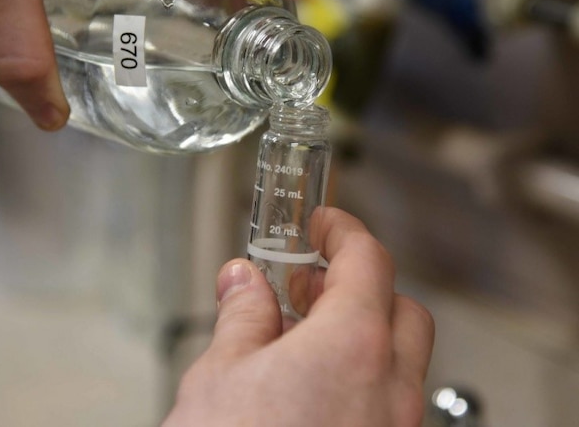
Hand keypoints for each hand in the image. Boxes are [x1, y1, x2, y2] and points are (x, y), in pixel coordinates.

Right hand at [163, 208, 434, 426]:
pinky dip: (359, 376)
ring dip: (359, 331)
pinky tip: (308, 385)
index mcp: (353, 346)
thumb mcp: (221, 372)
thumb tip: (243, 281)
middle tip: (307, 278)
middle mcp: (390, 388)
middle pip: (400, 308)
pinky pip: (387, 401)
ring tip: (299, 331)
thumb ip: (242, 313)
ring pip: (399, 359)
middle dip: (358, 283)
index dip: (342, 230)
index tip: (322, 222)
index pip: (368, 260)